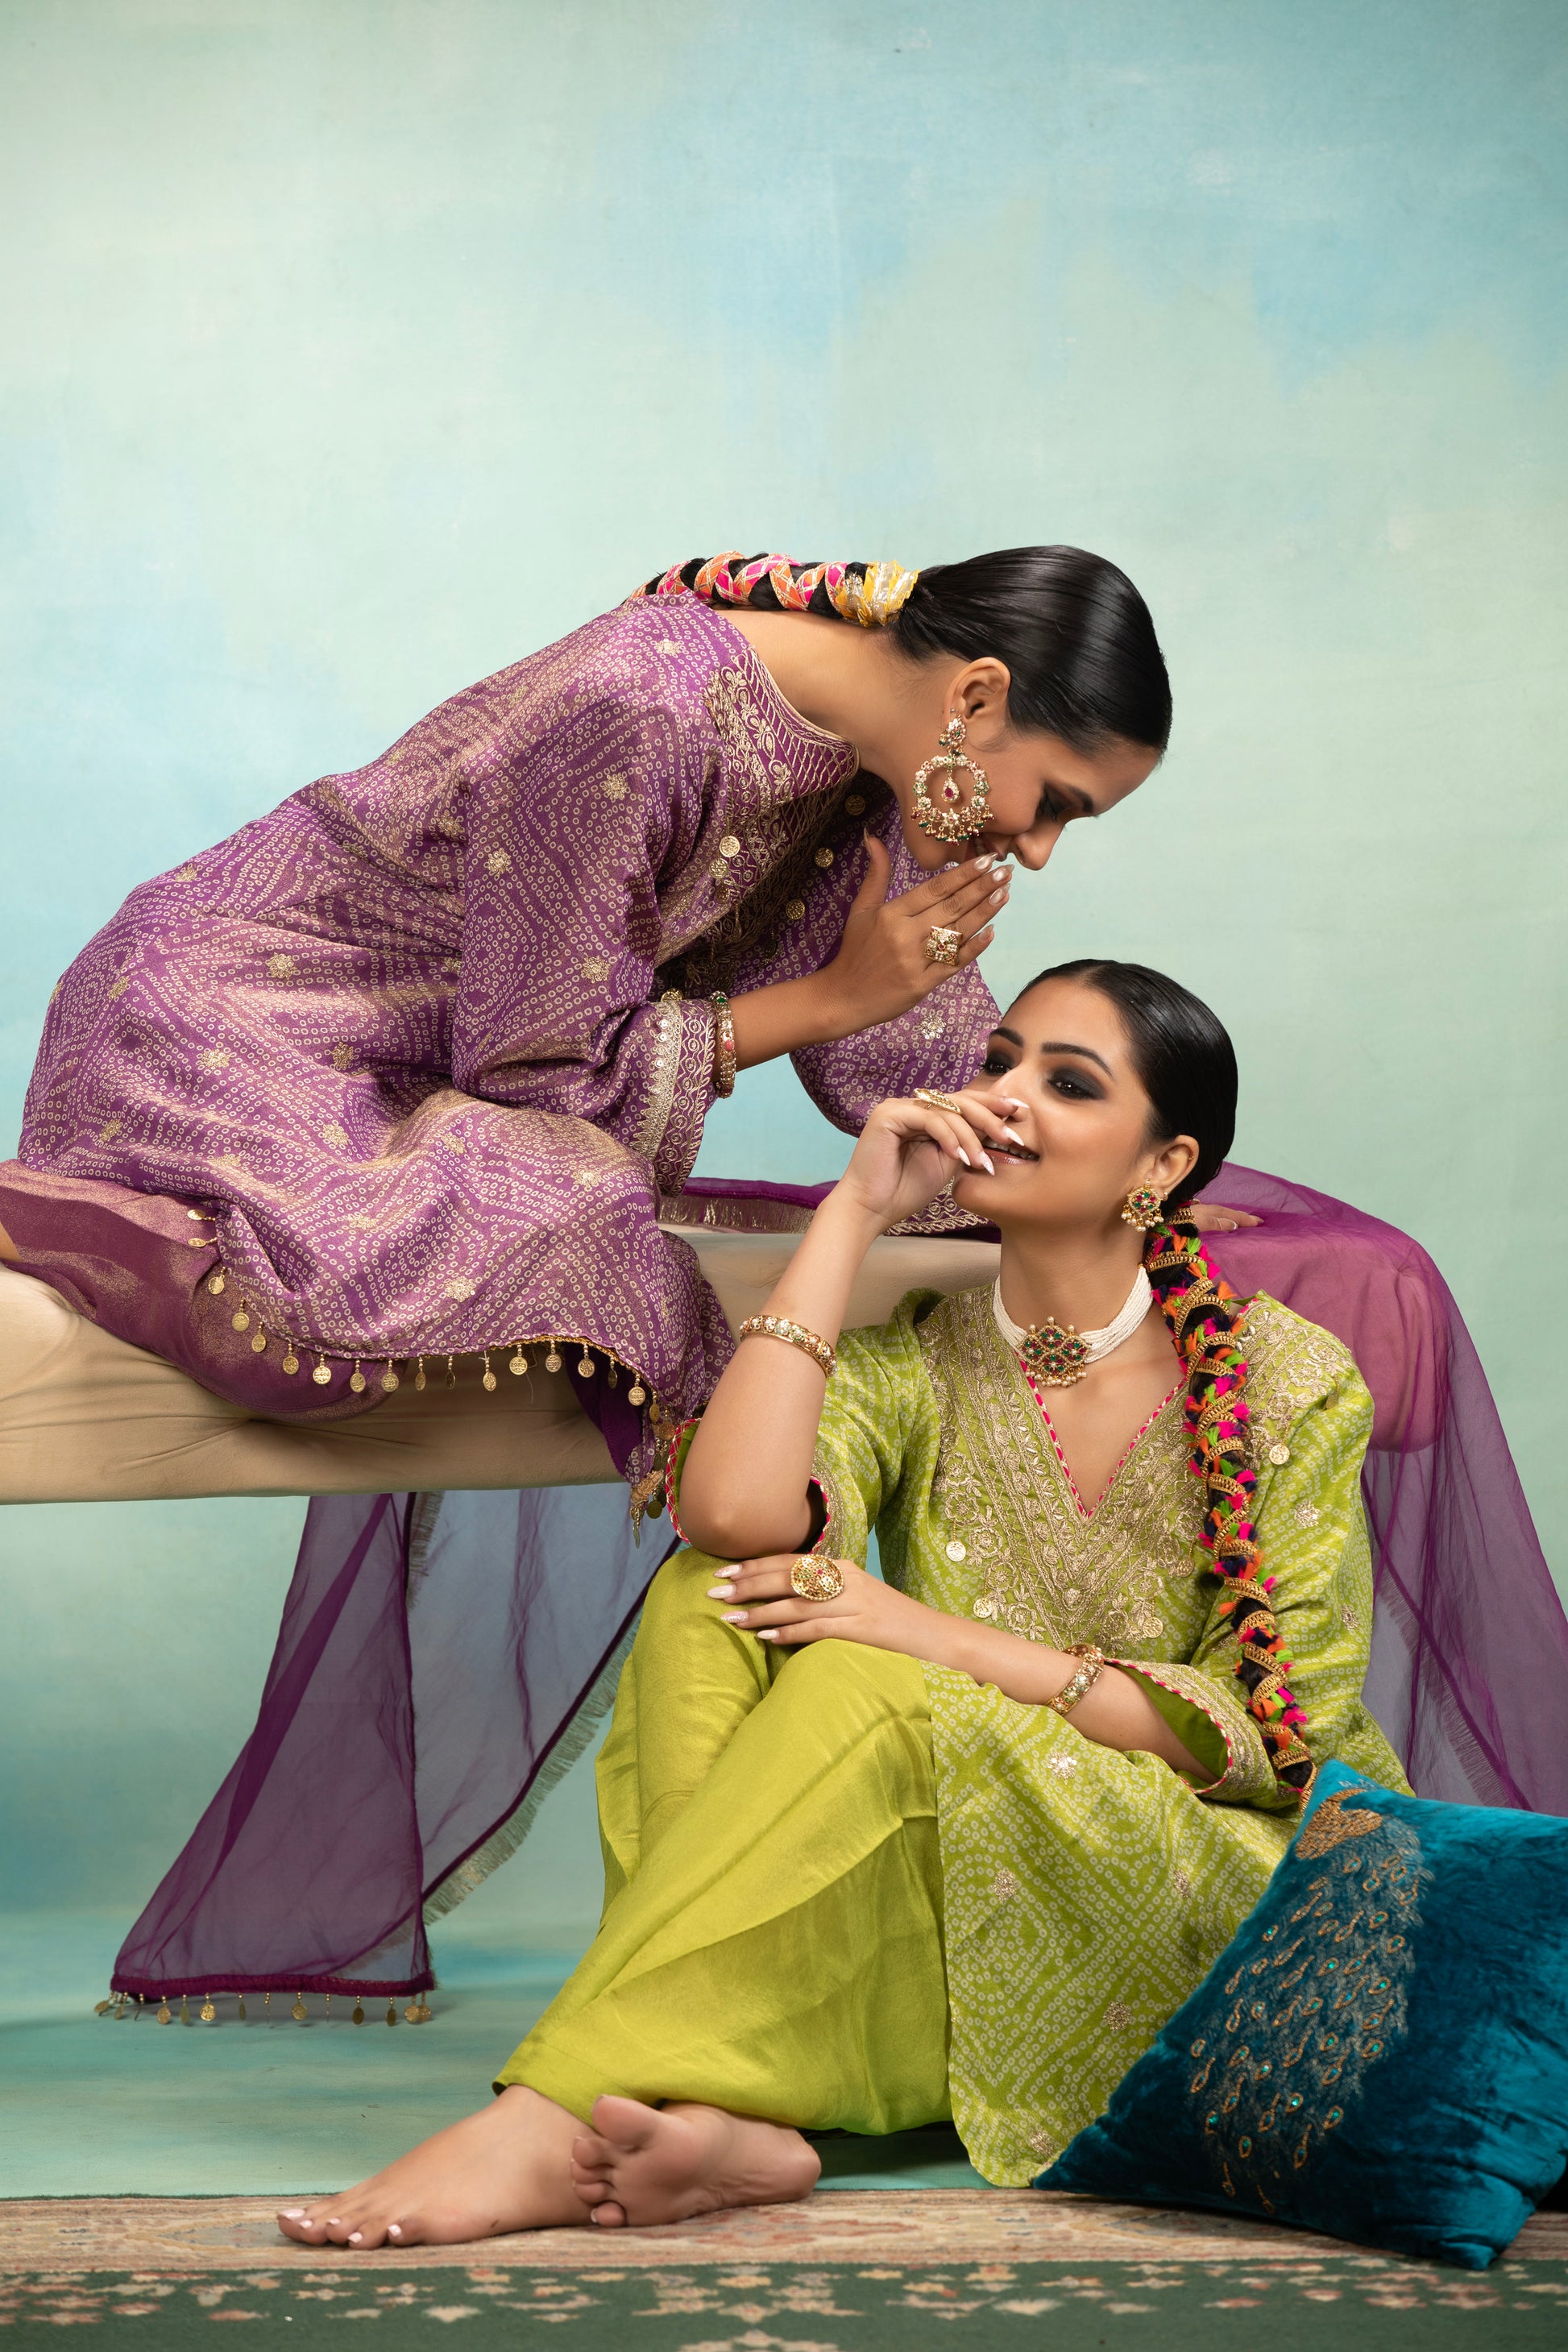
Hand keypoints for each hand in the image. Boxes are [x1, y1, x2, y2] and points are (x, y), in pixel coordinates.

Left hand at [705, 1553, 958, 1663]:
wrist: (932, 1633)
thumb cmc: (887, 1618)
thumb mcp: (854, 1595)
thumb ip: (821, 1591)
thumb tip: (779, 1597)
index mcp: (840, 1566)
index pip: (789, 1560)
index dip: (753, 1565)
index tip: (723, 1570)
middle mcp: (845, 1578)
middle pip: (786, 1577)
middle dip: (747, 1584)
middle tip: (714, 1592)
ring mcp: (854, 1602)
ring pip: (796, 1603)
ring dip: (759, 1611)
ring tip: (730, 1619)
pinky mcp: (861, 1627)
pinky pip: (818, 1628)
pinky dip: (789, 1632)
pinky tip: (766, 1638)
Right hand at [816, 836, 1007, 1032]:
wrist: (843, 997)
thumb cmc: (854, 951)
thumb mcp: (860, 910)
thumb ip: (875, 875)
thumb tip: (873, 838)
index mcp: (892, 914)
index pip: (934, 889)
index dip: (962, 874)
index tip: (985, 860)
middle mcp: (905, 935)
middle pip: (951, 907)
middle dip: (982, 887)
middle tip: (1006, 872)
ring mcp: (916, 961)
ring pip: (957, 932)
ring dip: (984, 912)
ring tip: (1004, 894)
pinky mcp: (923, 984)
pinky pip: (953, 963)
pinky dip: (973, 948)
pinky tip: (991, 932)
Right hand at [826, 1087, 1024, 1230]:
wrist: (872, 1209)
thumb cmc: (905, 1190)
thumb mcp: (948, 1163)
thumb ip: (967, 1143)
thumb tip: (1000, 1130)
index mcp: (926, 1113)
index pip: (965, 1102)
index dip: (994, 1106)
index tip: (1022, 1116)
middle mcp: (912, 1104)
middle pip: (960, 1099)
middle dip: (991, 1117)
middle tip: (1012, 1136)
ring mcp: (899, 1106)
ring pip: (947, 1110)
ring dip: (971, 1136)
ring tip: (983, 1162)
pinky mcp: (888, 1114)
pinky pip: (929, 1119)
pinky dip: (948, 1137)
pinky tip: (959, 1157)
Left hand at [1188, 1202, 1260, 1232]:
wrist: (1163, 1218)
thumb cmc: (1181, 1221)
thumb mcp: (1201, 1222)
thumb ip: (1217, 1224)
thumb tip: (1234, 1225)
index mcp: (1214, 1212)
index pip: (1235, 1216)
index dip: (1247, 1220)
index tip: (1260, 1222)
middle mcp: (1210, 1210)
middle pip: (1231, 1213)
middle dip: (1243, 1217)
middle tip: (1257, 1220)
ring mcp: (1203, 1212)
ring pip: (1224, 1214)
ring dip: (1234, 1218)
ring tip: (1243, 1221)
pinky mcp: (1195, 1216)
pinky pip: (1217, 1216)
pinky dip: (1224, 1219)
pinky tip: (1223, 1223)